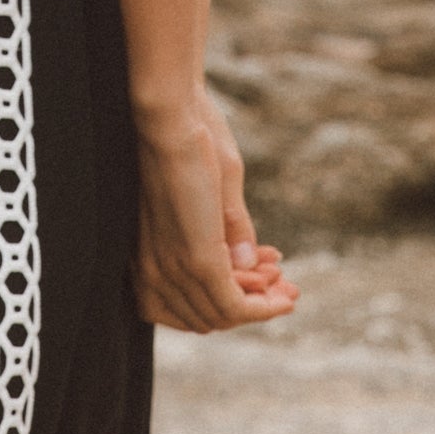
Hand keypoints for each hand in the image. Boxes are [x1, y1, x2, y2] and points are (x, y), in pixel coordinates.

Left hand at [133, 91, 299, 333]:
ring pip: (223, 315)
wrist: (171, 116)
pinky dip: (263, 308)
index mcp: (146, 256)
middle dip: (247, 306)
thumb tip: (246, 266)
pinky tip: (284, 298)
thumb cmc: (187, 141)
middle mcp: (152, 272)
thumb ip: (226, 233)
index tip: (261, 283)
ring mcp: (173, 269)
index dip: (226, 300)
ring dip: (261, 306)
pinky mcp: (198, 261)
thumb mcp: (211, 195)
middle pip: (206, 317)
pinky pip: (234, 305)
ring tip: (288, 289)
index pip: (185, 306)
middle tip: (282, 288)